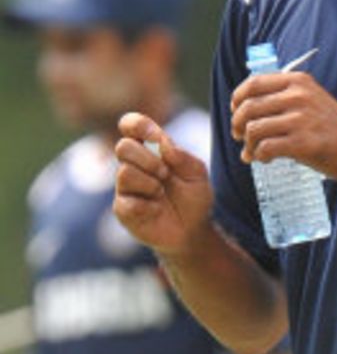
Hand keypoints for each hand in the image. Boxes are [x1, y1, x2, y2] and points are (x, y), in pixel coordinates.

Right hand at [114, 112, 213, 255]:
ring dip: (150, 183)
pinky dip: (148, 205)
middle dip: (149, 160)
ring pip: (124, 173)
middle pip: (123, 147)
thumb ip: (182, 156)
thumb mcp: (197, 173)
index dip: (137, 124)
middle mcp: (133, 165)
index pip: (131, 125)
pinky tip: (157, 209)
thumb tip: (162, 143)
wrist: (193, 229)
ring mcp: (125, 187)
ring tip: (162, 193)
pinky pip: (126, 201)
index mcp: (151, 149)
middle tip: (166, 174)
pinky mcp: (122, 209)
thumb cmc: (194, 196)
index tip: (155, 136)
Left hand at [230, 70, 336, 180]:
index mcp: (298, 82)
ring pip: (253, 129)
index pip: (253, 84)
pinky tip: (265, 159)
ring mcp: (301, 119)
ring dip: (247, 144)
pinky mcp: (303, 143)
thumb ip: (283, 98)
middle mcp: (298, 96)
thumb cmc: (333, 126)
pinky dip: (259, 156)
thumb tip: (245, 110)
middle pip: (249, 107)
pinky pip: (265, 148)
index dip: (238, 99)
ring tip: (252, 152)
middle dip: (237, 124)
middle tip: (239, 136)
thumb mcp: (311, 99)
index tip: (236, 111)